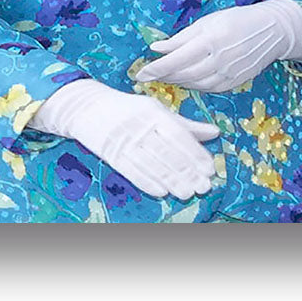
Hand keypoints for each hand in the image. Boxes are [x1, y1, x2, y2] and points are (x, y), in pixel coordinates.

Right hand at [30, 78, 219, 199]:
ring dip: (171, 181)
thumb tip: (215, 132)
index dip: (195, 153)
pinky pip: (131, 171)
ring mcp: (123, 140)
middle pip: (167, 153)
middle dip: (187, 172)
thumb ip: (185, 124)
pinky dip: (147, 182)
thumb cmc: (127, 109)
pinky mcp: (110, 153)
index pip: (178, 135)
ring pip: (151, 164)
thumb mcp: (155, 110)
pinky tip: (162, 192)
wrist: (86, 106)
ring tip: (187, 193)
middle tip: (203, 187)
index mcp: (152, 112)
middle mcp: (139, 126)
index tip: (209, 169)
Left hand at [138, 0, 301, 92]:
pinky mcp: (236, 82)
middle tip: (147, 75)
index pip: (175, 60)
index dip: (155, 68)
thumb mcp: (206, 22)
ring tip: (164, 76)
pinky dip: (194, 86)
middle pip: (183, 75)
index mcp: (209, 41)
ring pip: (195, 84)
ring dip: (177, 81)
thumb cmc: (236, 20)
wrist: (273, 31)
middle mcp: (219, 61)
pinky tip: (186, 79)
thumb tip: (156, 47)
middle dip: (163, 76)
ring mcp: (229, 74)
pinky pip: (209, 89)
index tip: (139, 74)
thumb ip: (181, 38)